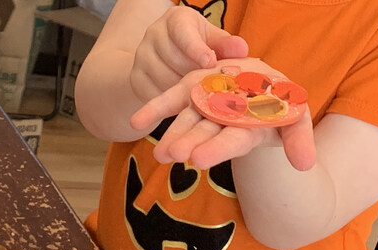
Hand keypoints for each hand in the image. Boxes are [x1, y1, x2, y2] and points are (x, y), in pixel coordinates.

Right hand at [130, 6, 248, 104]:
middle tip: (210, 85)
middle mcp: (154, 33)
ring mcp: (142, 55)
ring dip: (184, 90)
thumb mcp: (213, 42)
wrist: (165, 60)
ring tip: (198, 92)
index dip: (196, 48)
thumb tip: (242, 49)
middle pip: (175, 59)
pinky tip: (183, 100)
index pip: (182, 32)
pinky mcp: (136, 77)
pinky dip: (171, 101)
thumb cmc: (198, 48)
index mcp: (176, 20)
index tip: (210, 62)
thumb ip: (226, 45)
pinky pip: (155, 94)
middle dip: (194, 74)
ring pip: (165, 79)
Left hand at [131, 58, 315, 170]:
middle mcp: (223, 120)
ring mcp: (205, 104)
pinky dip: (153, 110)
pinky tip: (135, 122)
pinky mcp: (191, 88)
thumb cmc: (281, 104)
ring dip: (171, 135)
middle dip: (189, 143)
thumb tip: (306, 164)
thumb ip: (299, 138)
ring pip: (187, 120)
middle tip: (173, 154)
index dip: (217, 149)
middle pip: (205, 133)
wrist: (259, 84)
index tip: (199, 160)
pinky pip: (170, 100)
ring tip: (159, 152)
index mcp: (248, 128)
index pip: (232, 141)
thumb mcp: (297, 117)